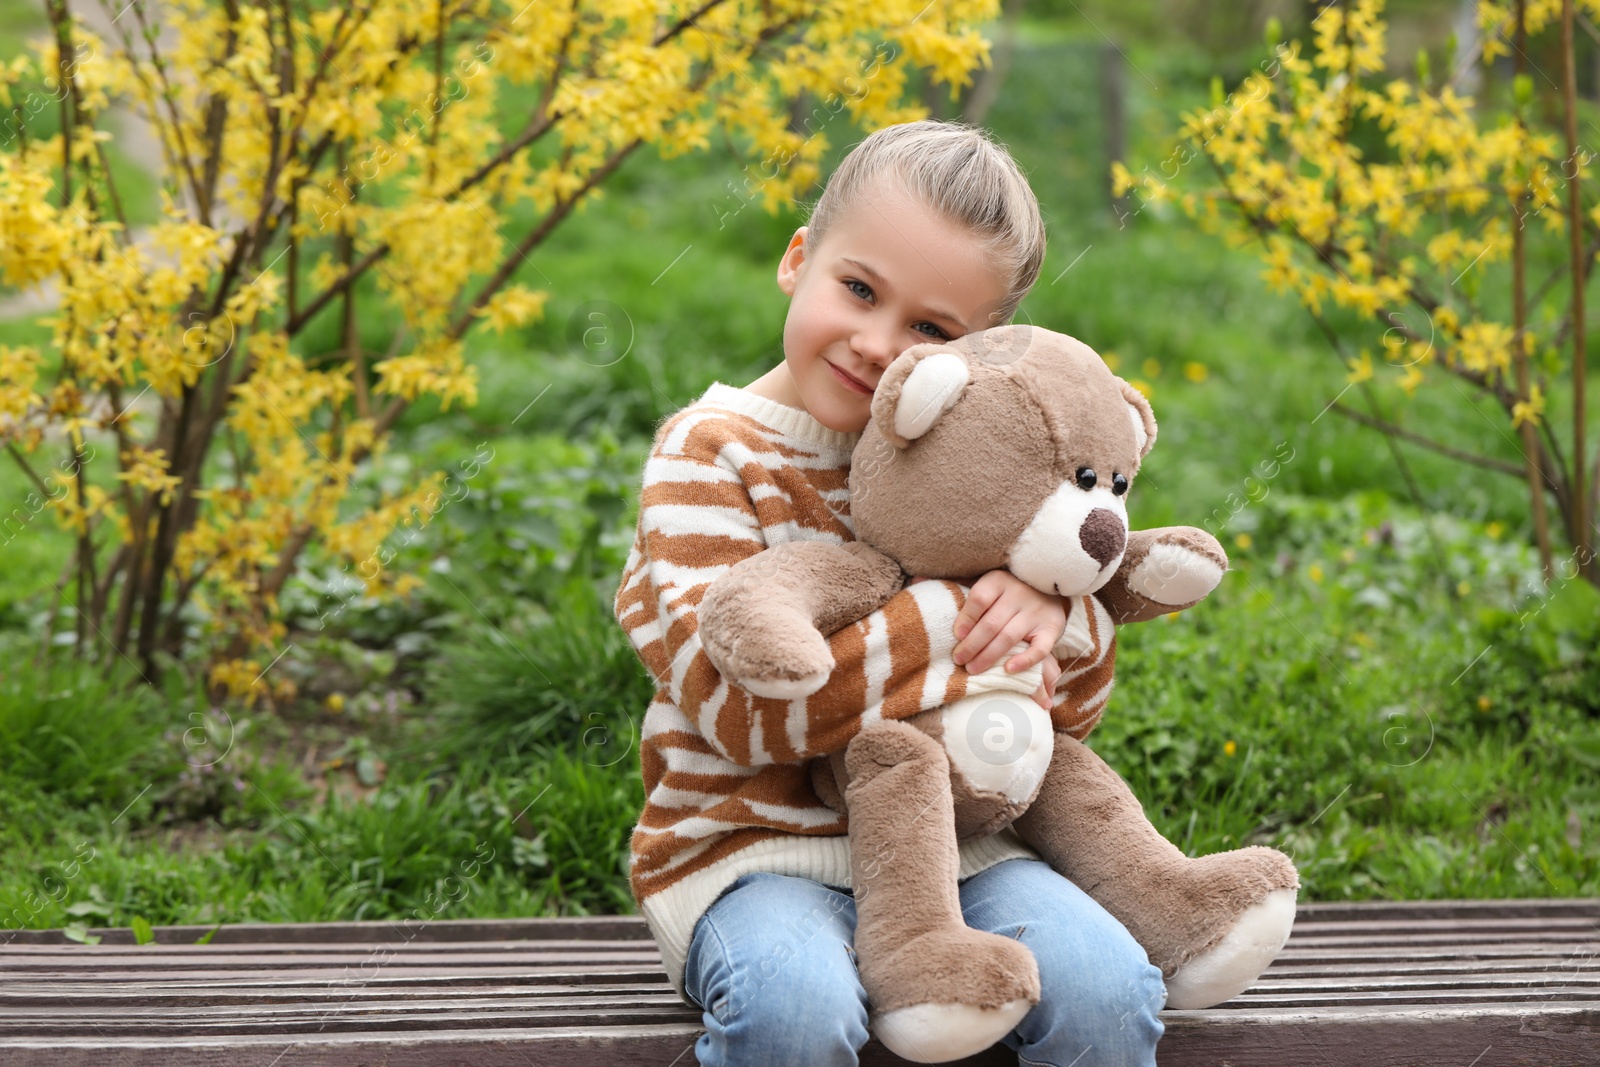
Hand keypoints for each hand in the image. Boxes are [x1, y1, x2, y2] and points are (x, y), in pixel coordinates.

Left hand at [952, 571, 1065, 710]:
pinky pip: (1040, 647)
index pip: (978, 597)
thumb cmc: (1005, 591)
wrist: (1047, 590)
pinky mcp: (1052, 629)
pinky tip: (1008, 670)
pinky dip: (1026, 660)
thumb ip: (953, 585)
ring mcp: (1036, 612)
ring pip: (1010, 637)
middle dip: (972, 645)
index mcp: (998, 580)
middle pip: (991, 622)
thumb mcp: (982, 582)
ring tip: (972, 669)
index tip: (956, 635)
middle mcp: (1018, 594)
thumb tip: (913, 581)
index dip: (965, 618)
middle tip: (958, 660)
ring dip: (989, 656)